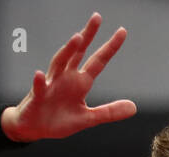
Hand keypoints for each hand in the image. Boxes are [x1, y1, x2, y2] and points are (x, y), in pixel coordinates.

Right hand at [3, 12, 135, 142]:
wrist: (33, 127)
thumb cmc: (59, 120)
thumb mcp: (88, 118)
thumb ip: (109, 112)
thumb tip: (134, 107)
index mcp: (79, 82)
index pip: (98, 61)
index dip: (110, 47)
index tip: (122, 31)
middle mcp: (65, 78)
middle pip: (77, 52)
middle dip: (87, 35)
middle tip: (97, 17)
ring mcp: (50, 85)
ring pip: (59, 63)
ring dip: (67, 50)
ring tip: (77, 37)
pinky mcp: (37, 97)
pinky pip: (38, 88)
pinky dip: (38, 81)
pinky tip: (38, 74)